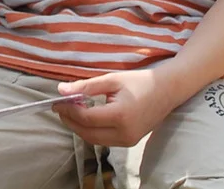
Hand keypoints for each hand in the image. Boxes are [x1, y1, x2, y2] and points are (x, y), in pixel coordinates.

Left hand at [57, 68, 174, 148]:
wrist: (167, 91)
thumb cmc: (139, 82)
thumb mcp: (112, 79)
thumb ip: (86, 86)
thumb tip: (61, 90)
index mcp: (120, 116)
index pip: (85, 118)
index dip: (68, 111)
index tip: (56, 102)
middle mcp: (124, 133)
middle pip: (87, 134)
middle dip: (70, 122)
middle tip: (60, 108)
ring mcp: (128, 140)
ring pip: (95, 140)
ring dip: (80, 128)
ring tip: (71, 112)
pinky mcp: (130, 142)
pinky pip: (104, 140)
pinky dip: (91, 131)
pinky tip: (86, 117)